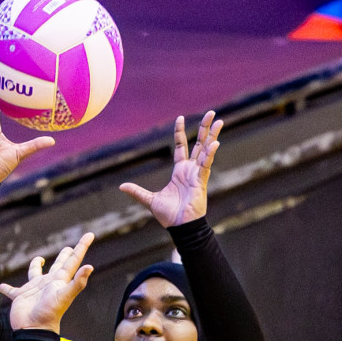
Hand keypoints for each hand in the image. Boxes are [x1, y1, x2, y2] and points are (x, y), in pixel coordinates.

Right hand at [0, 233, 95, 332]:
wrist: (33, 330)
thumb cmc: (49, 314)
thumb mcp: (65, 296)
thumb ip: (77, 282)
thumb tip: (90, 266)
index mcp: (60, 281)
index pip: (73, 261)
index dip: (81, 247)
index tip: (90, 234)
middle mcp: (48, 283)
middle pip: (58, 265)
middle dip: (64, 256)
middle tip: (69, 247)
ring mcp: (34, 290)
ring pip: (36, 273)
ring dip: (36, 266)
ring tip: (39, 259)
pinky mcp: (20, 297)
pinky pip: (12, 290)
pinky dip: (6, 288)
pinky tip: (1, 287)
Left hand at [119, 112, 222, 227]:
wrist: (180, 227)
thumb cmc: (169, 215)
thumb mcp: (150, 200)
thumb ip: (137, 192)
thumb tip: (121, 186)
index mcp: (180, 171)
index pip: (181, 146)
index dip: (180, 132)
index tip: (180, 118)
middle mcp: (191, 169)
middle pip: (199, 143)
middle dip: (205, 128)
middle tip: (211, 113)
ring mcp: (197, 174)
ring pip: (207, 149)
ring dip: (212, 135)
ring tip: (219, 119)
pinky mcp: (202, 181)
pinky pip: (207, 164)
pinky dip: (210, 154)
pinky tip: (215, 142)